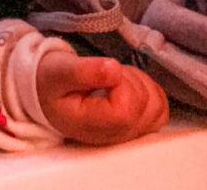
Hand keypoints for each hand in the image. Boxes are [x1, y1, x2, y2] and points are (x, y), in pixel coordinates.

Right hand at [36, 52, 168, 145]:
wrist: (47, 91)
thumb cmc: (51, 81)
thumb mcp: (59, 71)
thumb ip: (84, 71)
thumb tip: (113, 70)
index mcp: (89, 125)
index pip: (126, 111)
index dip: (122, 84)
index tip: (104, 71)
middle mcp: (111, 136)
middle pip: (144, 108)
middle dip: (130, 80)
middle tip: (105, 72)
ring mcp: (127, 134)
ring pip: (156, 108)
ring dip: (140, 84)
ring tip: (114, 79)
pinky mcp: (137, 127)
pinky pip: (160, 109)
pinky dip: (150, 91)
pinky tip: (127, 85)